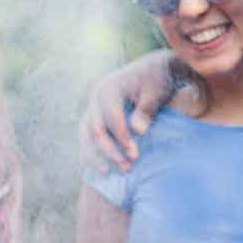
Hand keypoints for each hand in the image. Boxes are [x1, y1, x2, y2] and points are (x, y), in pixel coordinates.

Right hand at [80, 50, 175, 173]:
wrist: (150, 70)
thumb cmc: (156, 81)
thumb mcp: (156, 92)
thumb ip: (147, 110)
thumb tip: (138, 131)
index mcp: (110, 88)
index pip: (111, 117)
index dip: (122, 138)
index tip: (135, 156)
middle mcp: (96, 97)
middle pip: (95, 128)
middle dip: (109, 150)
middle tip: (127, 168)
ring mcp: (92, 107)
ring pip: (86, 134)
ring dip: (96, 155)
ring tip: (108, 173)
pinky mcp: (93, 116)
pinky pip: (86, 136)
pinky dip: (91, 152)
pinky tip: (101, 167)